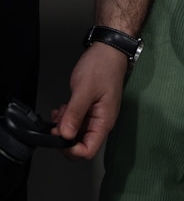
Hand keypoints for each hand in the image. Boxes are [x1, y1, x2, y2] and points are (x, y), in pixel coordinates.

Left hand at [51, 43, 128, 159]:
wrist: (109, 49)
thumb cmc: (102, 67)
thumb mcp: (85, 90)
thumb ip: (75, 114)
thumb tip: (65, 135)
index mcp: (104, 121)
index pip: (88, 151)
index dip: (71, 150)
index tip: (59, 137)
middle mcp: (101, 122)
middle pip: (81, 144)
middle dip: (65, 137)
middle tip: (57, 122)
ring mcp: (96, 115)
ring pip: (76, 133)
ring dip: (65, 126)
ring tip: (61, 111)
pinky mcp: (90, 109)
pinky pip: (76, 122)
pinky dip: (67, 118)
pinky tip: (63, 108)